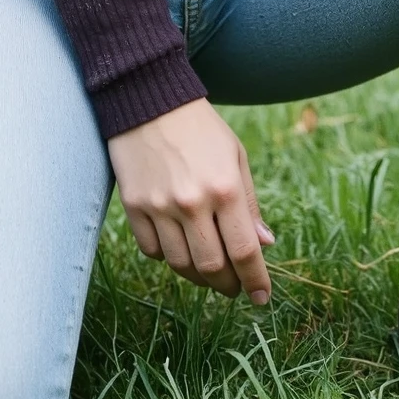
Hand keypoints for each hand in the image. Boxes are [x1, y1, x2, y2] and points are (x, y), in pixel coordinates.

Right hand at [108, 98, 274, 304]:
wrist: (149, 100)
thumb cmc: (201, 129)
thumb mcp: (235, 157)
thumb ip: (249, 203)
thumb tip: (265, 245)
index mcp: (225, 188)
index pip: (245, 251)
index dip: (256, 281)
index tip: (262, 298)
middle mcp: (192, 202)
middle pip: (212, 268)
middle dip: (228, 285)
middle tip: (234, 286)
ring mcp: (159, 206)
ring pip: (181, 265)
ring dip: (198, 276)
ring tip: (208, 269)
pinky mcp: (133, 206)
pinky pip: (152, 251)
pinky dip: (167, 257)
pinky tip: (178, 245)